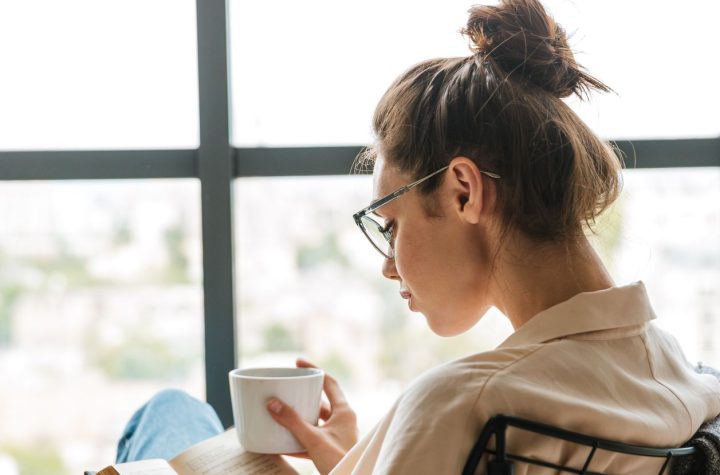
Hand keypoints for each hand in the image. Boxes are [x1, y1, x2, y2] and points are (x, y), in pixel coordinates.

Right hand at [267, 358, 357, 474]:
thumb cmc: (340, 460)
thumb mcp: (313, 439)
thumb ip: (293, 421)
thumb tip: (273, 403)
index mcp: (344, 412)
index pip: (329, 383)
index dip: (314, 371)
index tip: (298, 364)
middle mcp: (342, 421)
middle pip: (320, 402)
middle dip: (302, 397)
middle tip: (286, 391)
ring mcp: (337, 436)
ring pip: (315, 422)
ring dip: (299, 419)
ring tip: (281, 414)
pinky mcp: (330, 450)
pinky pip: (312, 440)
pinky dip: (298, 440)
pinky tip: (282, 443)